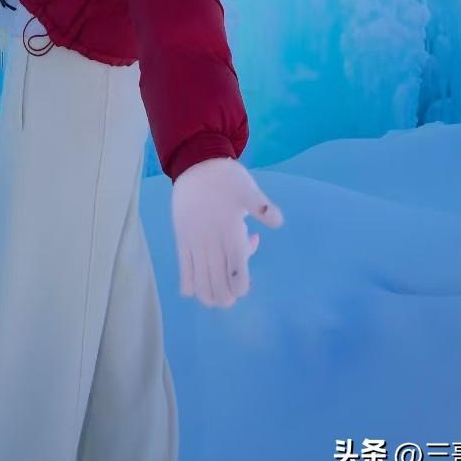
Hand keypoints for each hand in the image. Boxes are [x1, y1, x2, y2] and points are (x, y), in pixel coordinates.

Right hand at [171, 156, 283, 310]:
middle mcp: (213, 246)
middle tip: (233, 278)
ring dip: (212, 294)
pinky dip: (191, 287)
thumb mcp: (249, 189)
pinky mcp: (182, 242)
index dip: (243, 288)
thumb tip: (278, 223)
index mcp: (231, 236)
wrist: (195, 165)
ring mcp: (195, 246)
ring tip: (218, 279)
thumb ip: (263, 208)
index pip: (238, 281)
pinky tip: (197, 283)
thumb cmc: (226, 179)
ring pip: (201, 288)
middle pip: (220, 292)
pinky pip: (184, 274)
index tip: (246, 274)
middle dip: (229, 295)